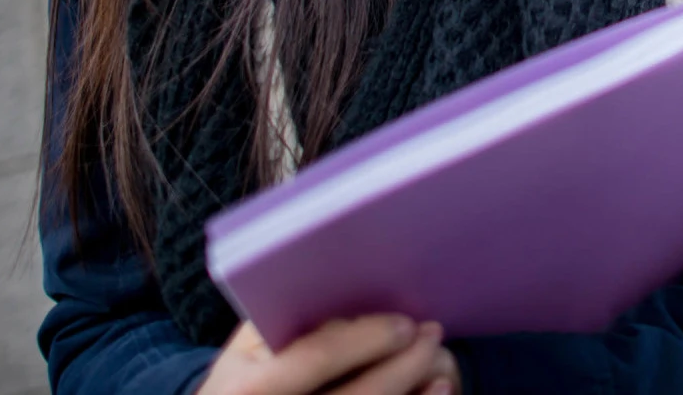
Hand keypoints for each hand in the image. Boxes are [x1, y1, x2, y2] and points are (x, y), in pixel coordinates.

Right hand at [200, 316, 458, 394]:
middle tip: (431, 334)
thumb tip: (348, 296)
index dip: (367, 338)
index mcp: (249, 388)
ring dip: (413, 390)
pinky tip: (436, 391)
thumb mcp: (246, 351)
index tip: (405, 324)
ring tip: (439, 365)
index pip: (318, 356)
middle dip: (402, 365)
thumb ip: (288, 323)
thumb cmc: (243, 382)